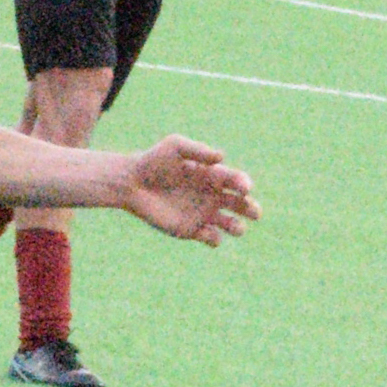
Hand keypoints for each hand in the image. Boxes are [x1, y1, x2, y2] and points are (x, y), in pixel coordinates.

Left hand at [117, 135, 259, 242]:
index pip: (237, 181)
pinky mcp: (191, 231)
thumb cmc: (153, 161)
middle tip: (254, 212)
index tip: (245, 188)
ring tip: (235, 227)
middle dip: (251, 209)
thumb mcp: (175, 146)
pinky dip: (215, 239)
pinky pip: (212, 239)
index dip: (244, 184)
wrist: (132, 183)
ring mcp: (203, 214)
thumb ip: (198, 150)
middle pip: (241, 205)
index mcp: (213, 175)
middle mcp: (212, 196)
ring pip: (232, 225)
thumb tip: (222, 157)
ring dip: (238, 227)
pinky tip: (207, 233)